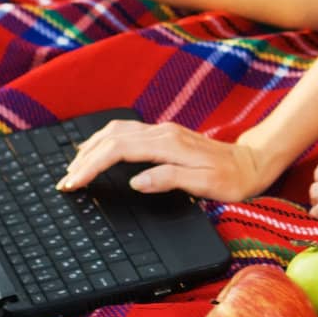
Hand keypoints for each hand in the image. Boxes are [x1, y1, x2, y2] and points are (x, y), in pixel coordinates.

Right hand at [55, 118, 266, 202]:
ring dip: (92, 147)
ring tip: (74, 167)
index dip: (92, 166)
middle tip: (65, 181)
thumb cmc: (231, 178)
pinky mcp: (165, 135)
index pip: (118, 150)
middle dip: (84, 159)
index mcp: (168, 144)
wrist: (252, 163)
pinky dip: (105, 141)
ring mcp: (163, 131)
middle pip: (112, 139)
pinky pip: (126, 132)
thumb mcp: (204, 184)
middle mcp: (162, 133)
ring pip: (117, 132)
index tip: (74, 182)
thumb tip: (136, 181)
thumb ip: (168, 179)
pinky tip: (98, 149)